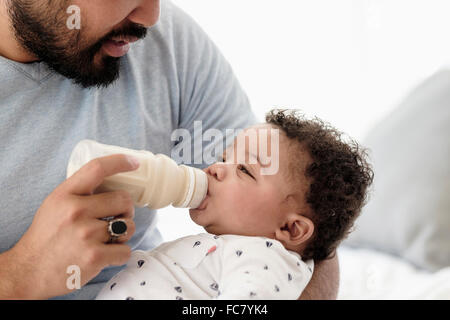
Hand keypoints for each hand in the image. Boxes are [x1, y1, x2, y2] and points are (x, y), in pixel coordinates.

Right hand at [7, 154, 138, 298]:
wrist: (29, 272)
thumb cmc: (47, 236)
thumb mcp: (55, 204)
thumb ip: (80, 193)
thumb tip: (113, 183)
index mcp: (65, 194)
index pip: (97, 168)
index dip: (120, 162)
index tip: (134, 162)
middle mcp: (76, 211)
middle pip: (124, 199)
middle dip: (126, 210)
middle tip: (117, 218)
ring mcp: (86, 234)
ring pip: (128, 226)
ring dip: (123, 233)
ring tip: (107, 239)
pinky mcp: (94, 257)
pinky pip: (125, 250)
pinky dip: (119, 254)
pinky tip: (105, 255)